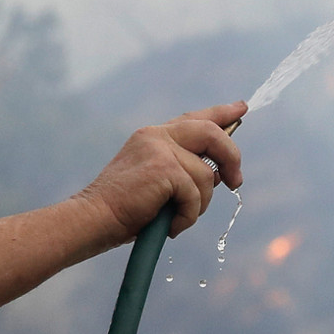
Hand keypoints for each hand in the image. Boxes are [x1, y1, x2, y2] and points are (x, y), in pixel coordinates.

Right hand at [75, 101, 247, 241]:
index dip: (221, 113)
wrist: (93, 219)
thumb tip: (219, 173)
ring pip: (206, 175)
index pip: (194, 118)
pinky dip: (189, 216)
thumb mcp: (157, 183)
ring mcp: (160, 149)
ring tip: (177, 218)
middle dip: (231, 157)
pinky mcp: (163, 168)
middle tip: (236, 181)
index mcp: (154, 136)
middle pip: (211, 134)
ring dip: (199, 204)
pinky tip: (172, 226)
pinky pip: (196, 194)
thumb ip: (183, 171)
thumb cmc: (124, 209)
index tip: (241, 108)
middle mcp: (157, 136)